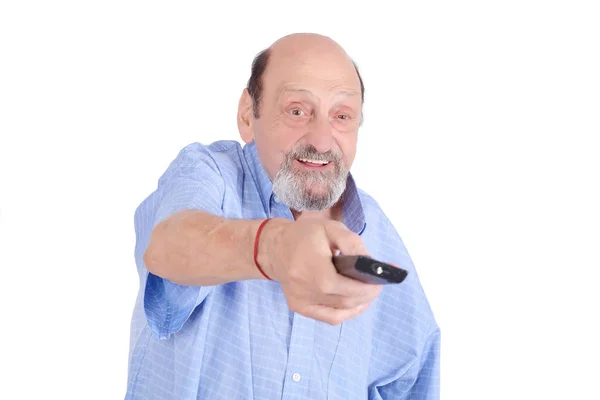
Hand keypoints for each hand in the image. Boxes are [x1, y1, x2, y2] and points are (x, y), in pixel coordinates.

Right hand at [259, 218, 382, 324]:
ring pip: (340, 311)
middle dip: (367, 294)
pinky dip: (346, 312)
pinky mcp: (300, 307)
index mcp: (313, 268)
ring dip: (359, 303)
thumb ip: (353, 244)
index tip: (380, 281)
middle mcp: (305, 289)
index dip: (366, 287)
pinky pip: (329, 318)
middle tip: (377, 285)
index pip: (345, 287)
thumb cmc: (306, 236)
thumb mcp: (331, 229)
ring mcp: (301, 301)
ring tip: (367, 291)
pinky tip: (354, 302)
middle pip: (345, 301)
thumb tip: (372, 263)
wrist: (276, 247)